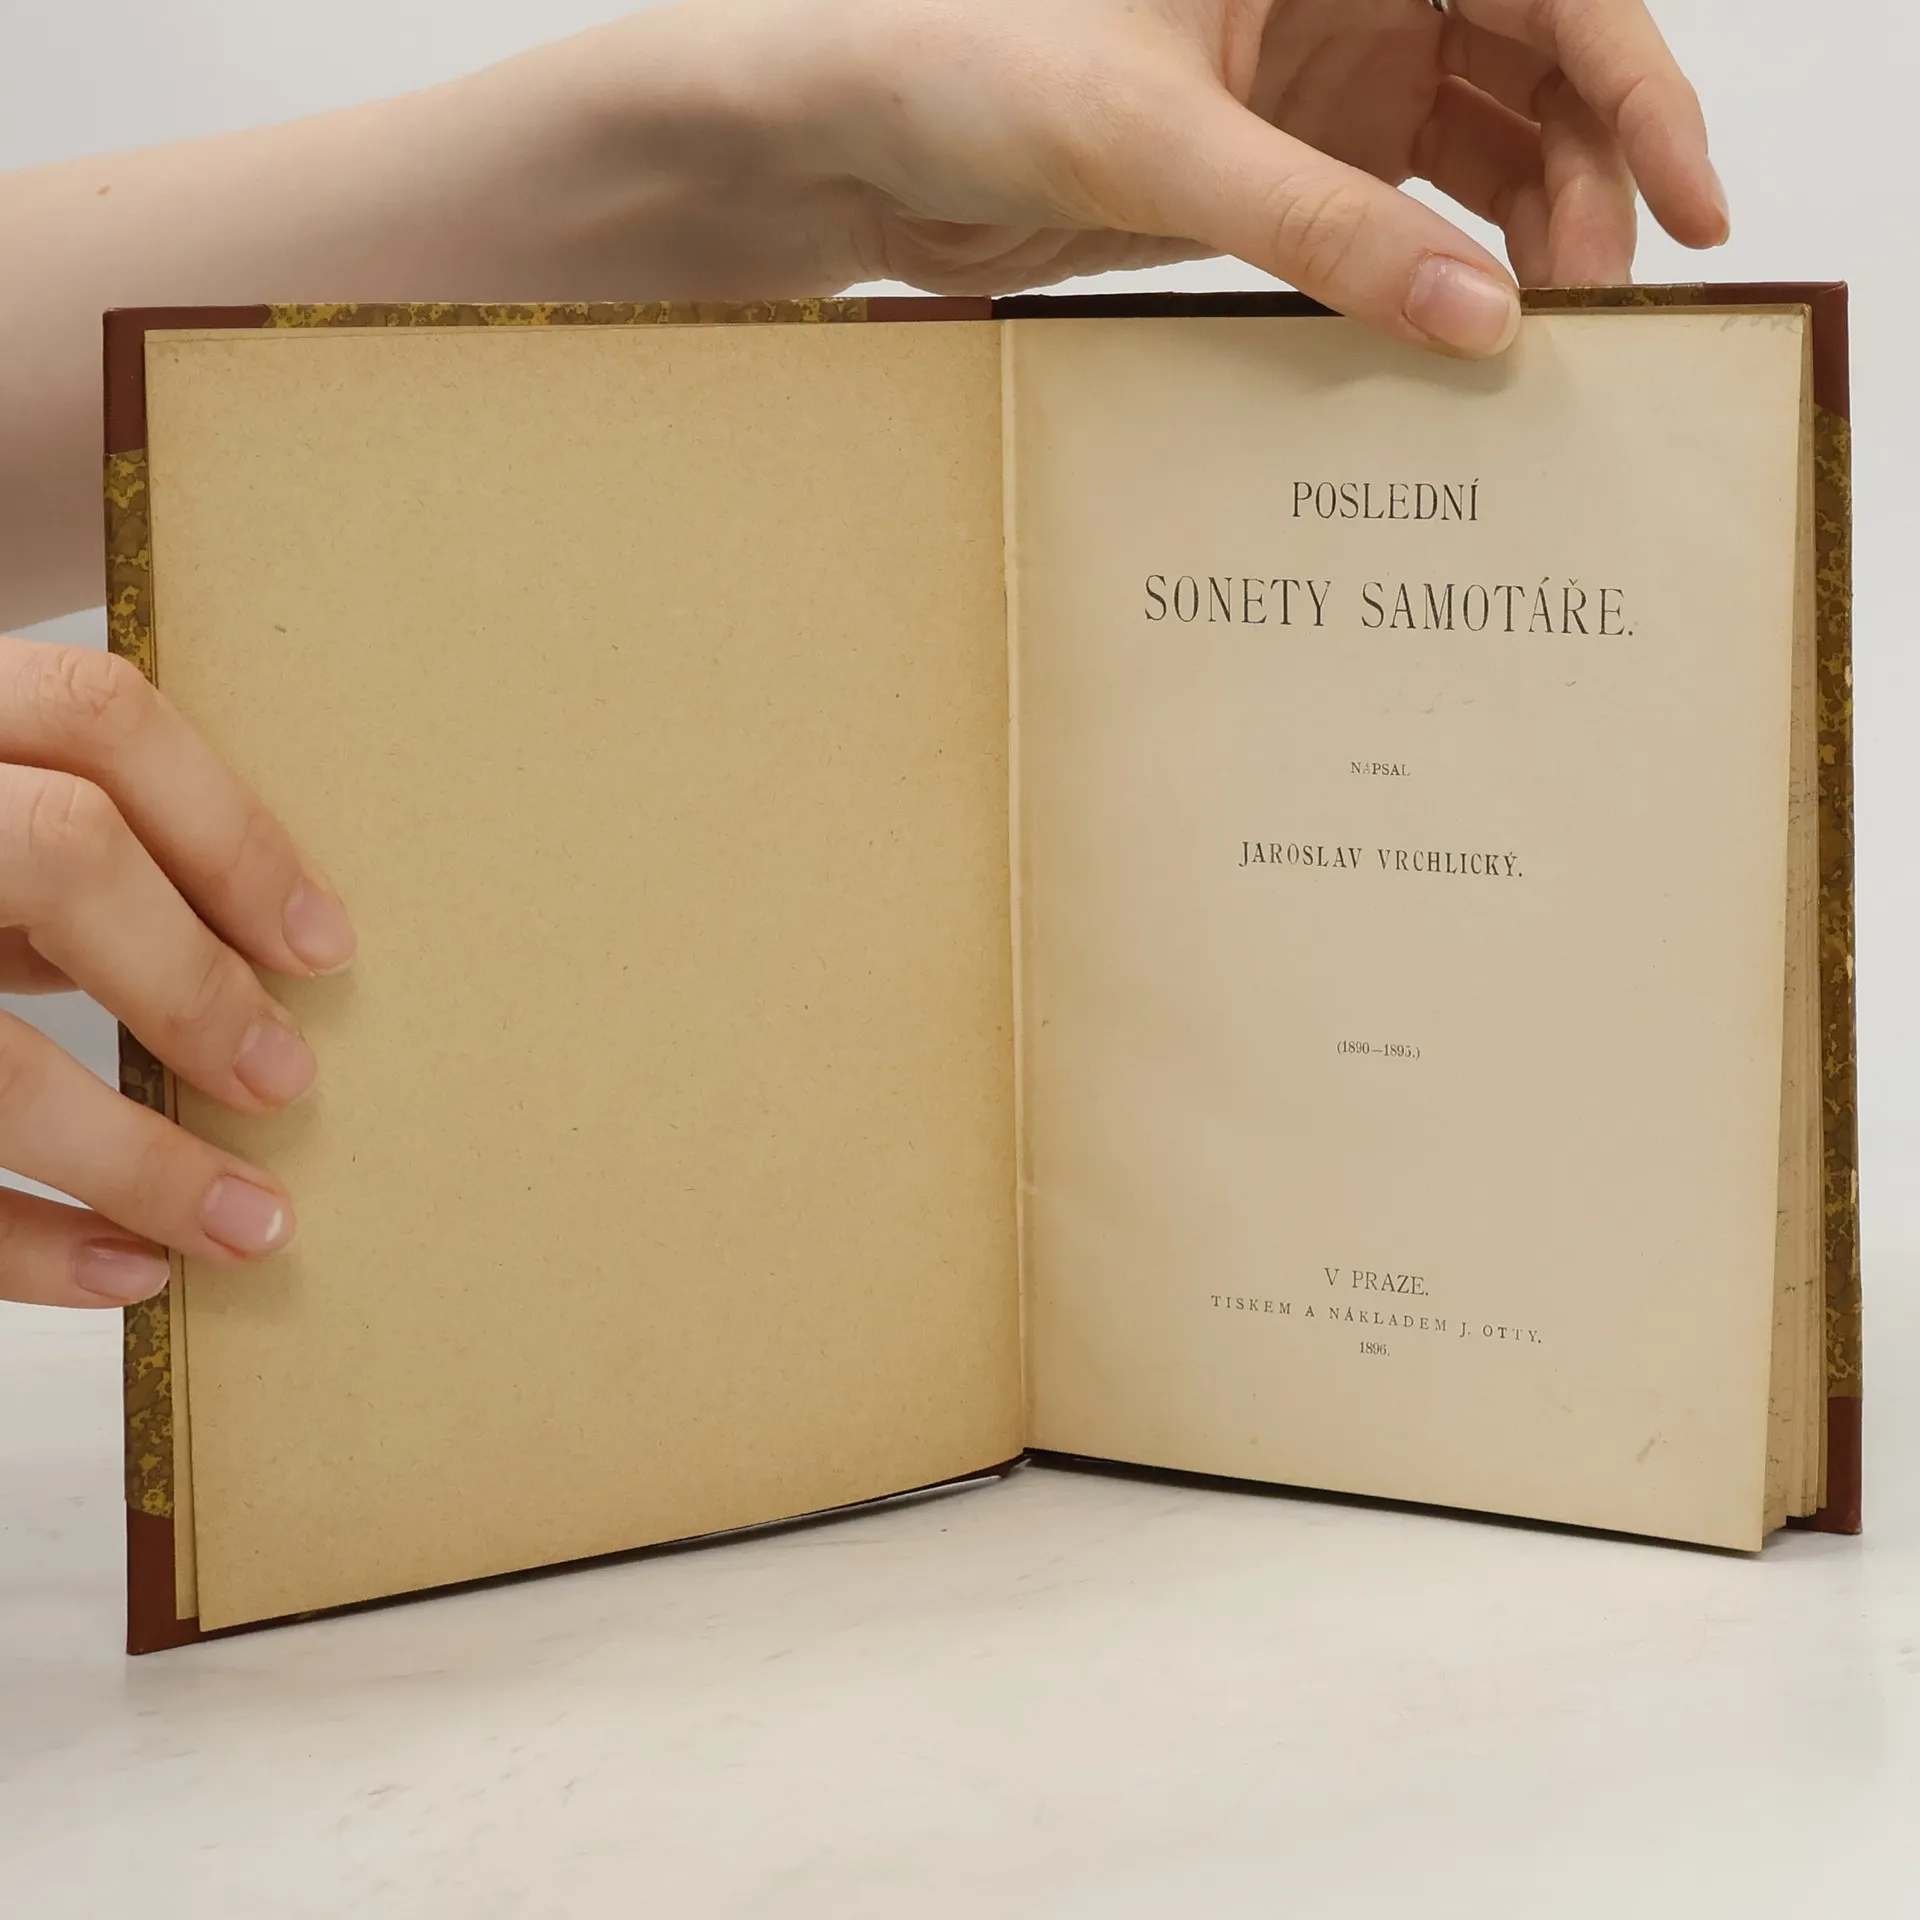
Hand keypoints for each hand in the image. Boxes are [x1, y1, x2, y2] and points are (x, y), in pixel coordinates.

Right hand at [0, 640, 353, 1308]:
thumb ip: (44, 853)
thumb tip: (242, 946)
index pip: (95, 713)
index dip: (232, 831)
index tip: (324, 945)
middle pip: (60, 850)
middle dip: (195, 981)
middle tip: (288, 1081)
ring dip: (138, 1159)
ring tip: (248, 1225)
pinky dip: (23, 1244)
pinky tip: (123, 1271)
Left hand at [551, 0, 1724, 355]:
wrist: (854, 137)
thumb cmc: (969, 57)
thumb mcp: (1161, 141)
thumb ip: (1323, 227)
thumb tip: (1475, 314)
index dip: (1642, 91)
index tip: (1693, 204)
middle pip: (1535, 74)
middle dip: (1582, 185)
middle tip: (1589, 312)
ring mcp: (1313, 82)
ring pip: (1473, 153)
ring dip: (1516, 238)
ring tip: (1533, 341)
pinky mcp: (1269, 165)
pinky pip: (1388, 216)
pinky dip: (1427, 273)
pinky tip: (1448, 340)